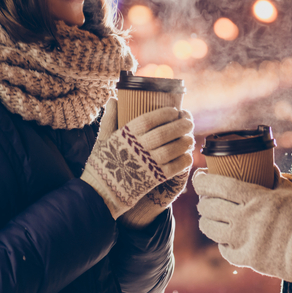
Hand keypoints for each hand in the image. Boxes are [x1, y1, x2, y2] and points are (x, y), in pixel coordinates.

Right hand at [81, 100, 192, 218]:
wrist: (101, 193)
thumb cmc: (102, 163)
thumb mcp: (102, 139)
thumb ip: (109, 118)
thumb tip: (113, 99)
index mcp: (125, 136)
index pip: (149, 119)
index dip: (164, 114)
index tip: (174, 111)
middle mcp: (138, 148)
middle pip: (164, 133)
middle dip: (180, 125)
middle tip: (189, 121)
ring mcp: (147, 164)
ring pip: (172, 149)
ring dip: (184, 142)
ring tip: (190, 138)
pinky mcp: (154, 179)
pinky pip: (174, 168)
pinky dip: (184, 160)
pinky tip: (187, 156)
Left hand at [193, 170, 291, 289]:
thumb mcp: (290, 190)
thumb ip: (275, 178)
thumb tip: (267, 165)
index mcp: (255, 198)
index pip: (219, 185)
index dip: (203, 181)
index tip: (199, 177)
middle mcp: (245, 219)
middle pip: (210, 206)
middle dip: (202, 200)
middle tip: (204, 197)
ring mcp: (244, 240)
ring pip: (211, 228)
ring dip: (205, 220)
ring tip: (207, 217)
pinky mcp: (247, 258)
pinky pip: (224, 249)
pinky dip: (221, 242)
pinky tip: (224, 237)